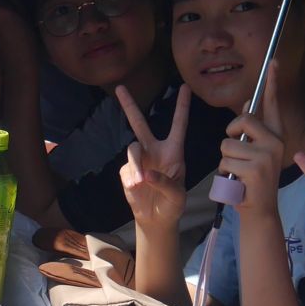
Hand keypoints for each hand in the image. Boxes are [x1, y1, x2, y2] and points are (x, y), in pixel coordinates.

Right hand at [115, 82, 190, 231]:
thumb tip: (145, 175)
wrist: (156, 219)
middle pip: (140, 124)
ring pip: (132, 150)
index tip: (185, 87)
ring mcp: (140, 160)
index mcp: (173, 151)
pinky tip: (135, 189)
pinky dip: (130, 179)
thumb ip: (165, 183)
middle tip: (120, 88)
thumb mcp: (177, 196)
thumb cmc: (173, 205)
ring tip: (138, 184)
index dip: (181, 106)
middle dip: (129, 106)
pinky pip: (125, 169)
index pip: (178, 125)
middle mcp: (155, 151)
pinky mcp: (127, 172)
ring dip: (135, 166)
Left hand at [217, 86, 286, 216]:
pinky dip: (224, 172)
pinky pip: (225, 160)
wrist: (259, 210)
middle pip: (242, 120)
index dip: (272, 83)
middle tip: (234, 151)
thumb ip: (252, 130)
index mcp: (276, 135)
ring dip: (225, 160)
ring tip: (237, 172)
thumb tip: (247, 103)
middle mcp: (276, 142)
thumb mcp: (254, 152)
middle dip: (230, 134)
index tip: (273, 61)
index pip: (272, 105)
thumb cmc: (252, 180)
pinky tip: (237, 181)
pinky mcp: (255, 168)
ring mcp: (267, 155)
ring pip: (227, 144)